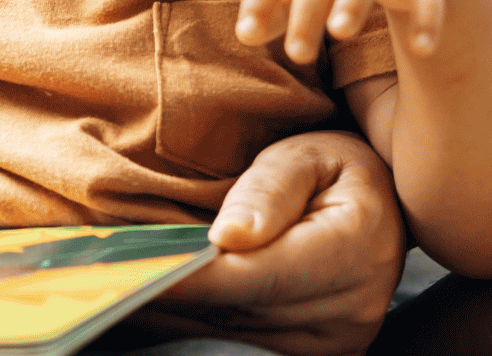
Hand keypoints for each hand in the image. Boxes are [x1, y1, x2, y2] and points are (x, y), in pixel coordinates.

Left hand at [125, 131, 405, 355]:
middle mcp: (352, 307)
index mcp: (355, 247)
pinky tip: (168, 309)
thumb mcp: (307, 155)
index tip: (132, 272)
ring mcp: (339, 341)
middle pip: (240, 313)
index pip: (254, 274)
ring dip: (183, 318)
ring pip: (238, 337)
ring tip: (129, 291)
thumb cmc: (336, 169)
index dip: (189, 278)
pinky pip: (249, 347)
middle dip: (174, 298)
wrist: (383, 208)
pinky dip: (206, 329)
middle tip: (108, 281)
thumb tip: (229, 236)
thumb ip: (269, 190)